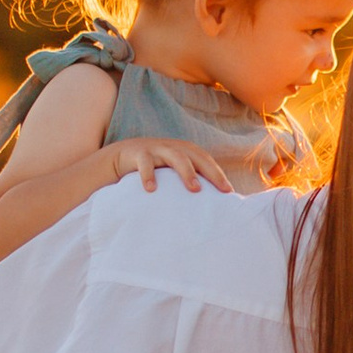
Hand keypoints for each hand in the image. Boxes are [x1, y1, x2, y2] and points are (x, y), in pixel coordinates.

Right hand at [104, 136, 252, 194]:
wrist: (123, 153)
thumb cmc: (154, 168)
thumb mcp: (171, 171)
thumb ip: (187, 180)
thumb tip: (208, 205)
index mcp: (184, 151)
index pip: (206, 161)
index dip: (218, 174)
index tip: (229, 192)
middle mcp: (173, 147)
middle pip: (196, 156)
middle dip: (210, 172)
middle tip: (220, 189)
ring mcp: (156, 148)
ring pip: (175, 156)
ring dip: (187, 172)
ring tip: (194, 189)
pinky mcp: (138, 153)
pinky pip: (145, 163)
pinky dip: (148, 175)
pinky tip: (151, 189)